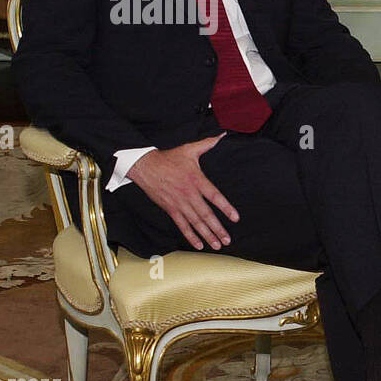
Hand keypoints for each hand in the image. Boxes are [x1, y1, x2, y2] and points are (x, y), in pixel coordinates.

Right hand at [127, 135, 239, 250]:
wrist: (145, 166)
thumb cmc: (169, 158)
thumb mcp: (189, 149)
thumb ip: (207, 144)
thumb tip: (222, 136)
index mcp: (196, 180)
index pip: (215, 197)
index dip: (226, 208)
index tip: (235, 218)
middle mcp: (189, 194)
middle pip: (206, 215)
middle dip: (218, 229)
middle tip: (228, 239)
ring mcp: (179, 203)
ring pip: (195, 222)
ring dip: (207, 235)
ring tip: (217, 244)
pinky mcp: (170, 209)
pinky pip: (181, 225)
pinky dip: (190, 236)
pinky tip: (198, 244)